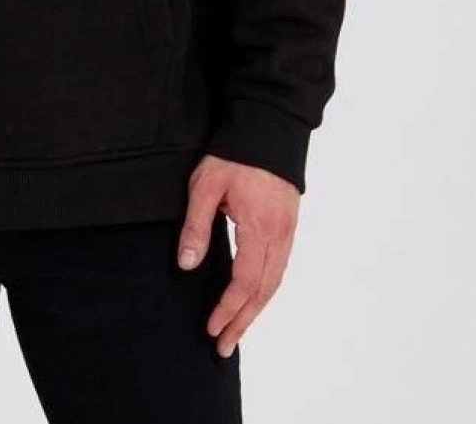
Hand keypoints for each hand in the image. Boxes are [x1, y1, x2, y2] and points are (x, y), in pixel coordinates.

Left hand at [177, 153, 299, 358]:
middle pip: (263, 292)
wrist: (268, 129)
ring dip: (255, 311)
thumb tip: (187, 265)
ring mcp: (287, 232)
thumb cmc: (234, 155)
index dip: (228, 309)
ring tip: (236, 331)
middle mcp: (279, 236)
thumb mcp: (205, 186)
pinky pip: (279, 269)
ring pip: (274, 283)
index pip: (244, 282)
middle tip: (223, 346)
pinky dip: (265, 291)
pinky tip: (253, 299)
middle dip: (243, 321)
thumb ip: (196, 226)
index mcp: (259, 229)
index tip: (212, 329)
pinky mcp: (288, 226)